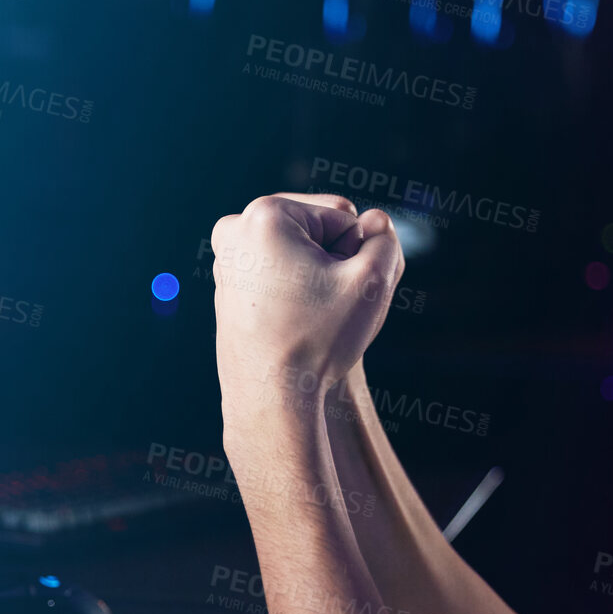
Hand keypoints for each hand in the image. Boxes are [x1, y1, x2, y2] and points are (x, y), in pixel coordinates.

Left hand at [210, 192, 403, 423]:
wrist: (271, 399)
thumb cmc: (318, 338)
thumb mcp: (372, 282)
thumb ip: (386, 241)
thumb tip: (375, 222)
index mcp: (265, 214)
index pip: (343, 218)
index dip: (355, 256)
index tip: (338, 292)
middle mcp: (235, 230)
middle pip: (317, 232)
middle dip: (334, 263)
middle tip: (327, 307)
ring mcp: (226, 261)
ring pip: (299, 256)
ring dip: (316, 280)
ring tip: (311, 319)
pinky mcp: (227, 289)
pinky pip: (278, 278)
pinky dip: (294, 295)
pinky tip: (295, 326)